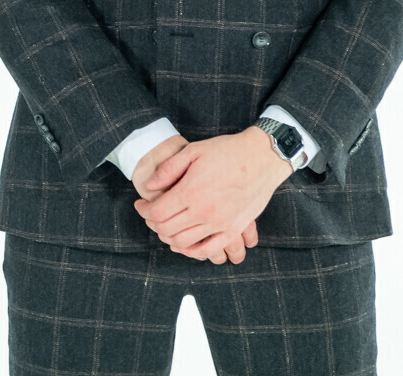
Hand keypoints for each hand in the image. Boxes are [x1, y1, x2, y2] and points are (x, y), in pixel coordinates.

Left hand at [133, 128, 289, 263]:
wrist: (262, 158)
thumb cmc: (227, 151)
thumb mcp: (193, 151)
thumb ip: (168, 169)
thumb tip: (149, 185)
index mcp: (191, 191)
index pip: (157, 212)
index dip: (143, 211)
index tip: (140, 204)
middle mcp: (204, 211)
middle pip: (167, 230)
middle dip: (153, 224)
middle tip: (151, 215)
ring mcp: (220, 223)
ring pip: (183, 242)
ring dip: (169, 238)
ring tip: (166, 226)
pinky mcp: (234, 229)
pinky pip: (208, 250)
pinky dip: (192, 251)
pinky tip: (185, 244)